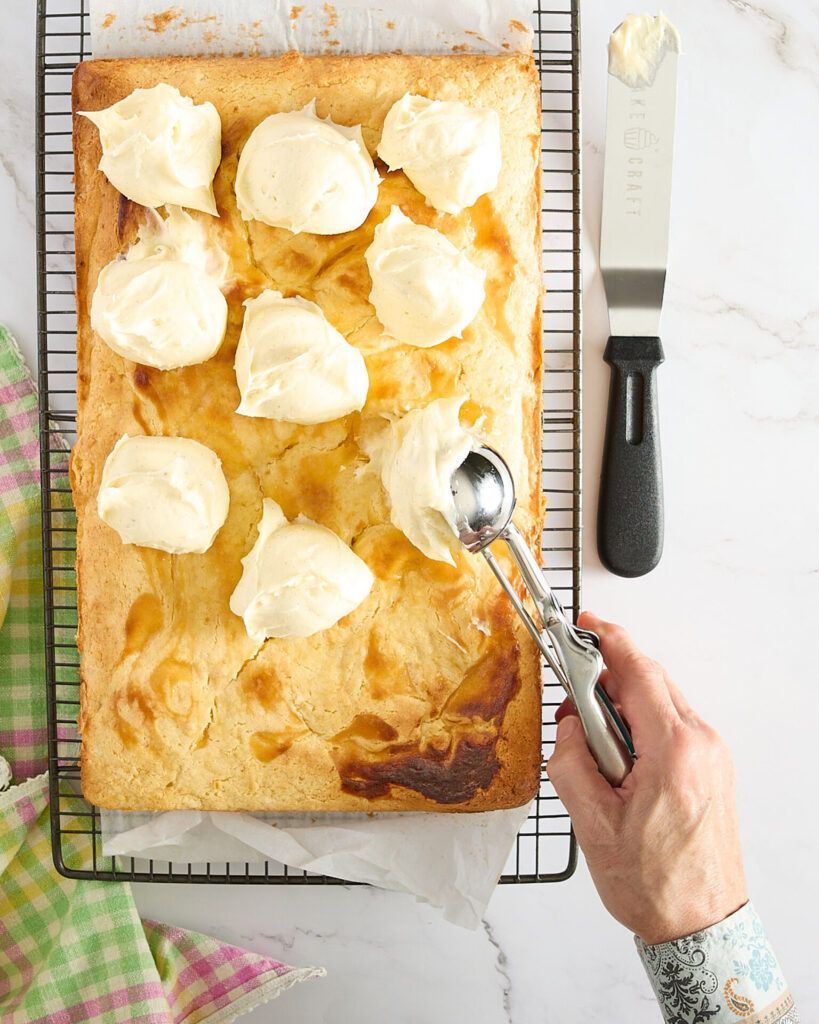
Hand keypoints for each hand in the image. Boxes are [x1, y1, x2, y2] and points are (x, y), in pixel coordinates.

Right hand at [546, 611, 747, 945]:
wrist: (702, 927)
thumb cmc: (655, 885)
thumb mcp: (590, 823)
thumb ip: (570, 762)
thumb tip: (569, 727)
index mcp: (674, 752)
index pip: (639, 672)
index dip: (609, 641)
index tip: (587, 623)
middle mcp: (701, 746)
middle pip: (651, 682)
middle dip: (608, 680)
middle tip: (574, 701)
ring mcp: (713, 757)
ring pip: (661, 704)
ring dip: (623, 709)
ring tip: (596, 749)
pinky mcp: (713, 769)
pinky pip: (673, 726)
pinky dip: (642, 728)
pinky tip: (620, 762)